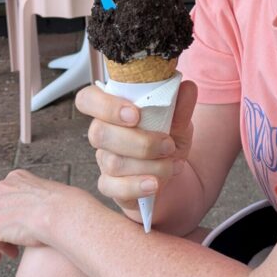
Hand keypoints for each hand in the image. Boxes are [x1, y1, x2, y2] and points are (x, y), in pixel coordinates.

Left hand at [0, 168, 70, 263]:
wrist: (60, 213)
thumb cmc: (61, 206)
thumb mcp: (46, 192)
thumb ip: (34, 198)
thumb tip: (35, 211)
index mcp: (15, 178)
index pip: (6, 196)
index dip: (11, 213)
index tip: (20, 224)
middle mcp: (2, 188)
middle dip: (6, 227)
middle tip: (17, 241)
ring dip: (1, 241)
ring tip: (13, 252)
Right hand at [75, 79, 197, 213]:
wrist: (175, 174)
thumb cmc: (168, 141)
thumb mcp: (180, 122)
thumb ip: (181, 107)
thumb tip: (188, 88)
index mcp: (113, 110)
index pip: (88, 99)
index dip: (104, 106)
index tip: (135, 114)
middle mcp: (104, 134)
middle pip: (99, 133)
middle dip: (139, 141)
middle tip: (168, 144)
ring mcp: (105, 161)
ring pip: (113, 162)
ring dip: (149, 165)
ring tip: (173, 164)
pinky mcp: (111, 186)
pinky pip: (113, 188)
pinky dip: (137, 186)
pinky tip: (155, 184)